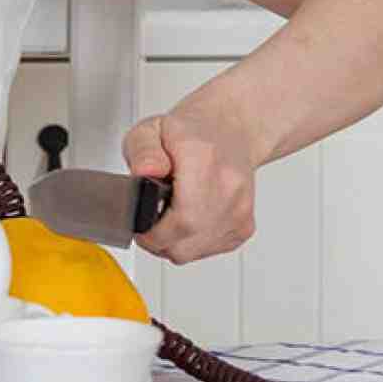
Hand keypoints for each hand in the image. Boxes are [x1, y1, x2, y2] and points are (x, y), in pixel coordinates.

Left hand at [121, 110, 260, 263]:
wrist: (230, 131)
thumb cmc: (190, 132)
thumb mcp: (150, 130)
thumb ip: (142, 151)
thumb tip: (145, 172)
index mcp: (205, 161)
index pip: (182, 219)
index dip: (153, 232)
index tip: (139, 225)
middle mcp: (229, 188)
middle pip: (185, 242)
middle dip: (155, 239)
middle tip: (145, 220)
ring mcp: (240, 211)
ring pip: (192, 252)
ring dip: (171, 242)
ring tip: (164, 216)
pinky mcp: (243, 227)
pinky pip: (205, 250)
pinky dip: (188, 242)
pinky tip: (183, 219)